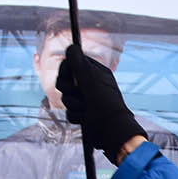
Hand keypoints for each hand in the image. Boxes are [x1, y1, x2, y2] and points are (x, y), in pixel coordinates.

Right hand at [55, 48, 145, 163]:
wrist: (112, 132)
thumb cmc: (105, 105)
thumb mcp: (91, 80)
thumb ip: (79, 64)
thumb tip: (71, 46)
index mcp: (95, 72)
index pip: (71, 63)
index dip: (67, 70)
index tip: (70, 76)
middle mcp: (89, 84)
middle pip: (65, 80)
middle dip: (69, 89)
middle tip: (79, 93)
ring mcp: (85, 99)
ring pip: (66, 97)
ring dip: (73, 104)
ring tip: (86, 108)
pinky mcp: (82, 113)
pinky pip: (69, 111)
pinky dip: (76, 115)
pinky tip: (86, 118)